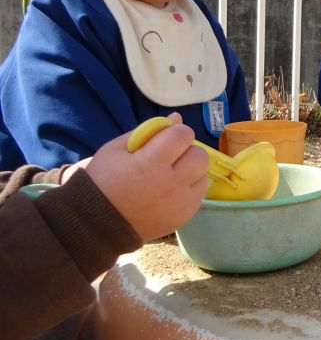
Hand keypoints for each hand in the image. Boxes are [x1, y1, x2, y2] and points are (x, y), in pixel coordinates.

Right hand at [73, 112, 209, 239]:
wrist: (98, 221)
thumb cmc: (104, 180)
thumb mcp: (117, 149)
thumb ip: (150, 131)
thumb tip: (177, 118)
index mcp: (151, 163)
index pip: (183, 135)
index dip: (176, 133)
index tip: (165, 139)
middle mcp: (171, 183)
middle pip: (200, 155)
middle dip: (187, 151)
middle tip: (170, 158)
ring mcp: (180, 202)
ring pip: (203, 175)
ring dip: (191, 171)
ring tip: (170, 176)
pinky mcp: (185, 215)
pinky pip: (199, 194)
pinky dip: (189, 189)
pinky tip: (171, 191)